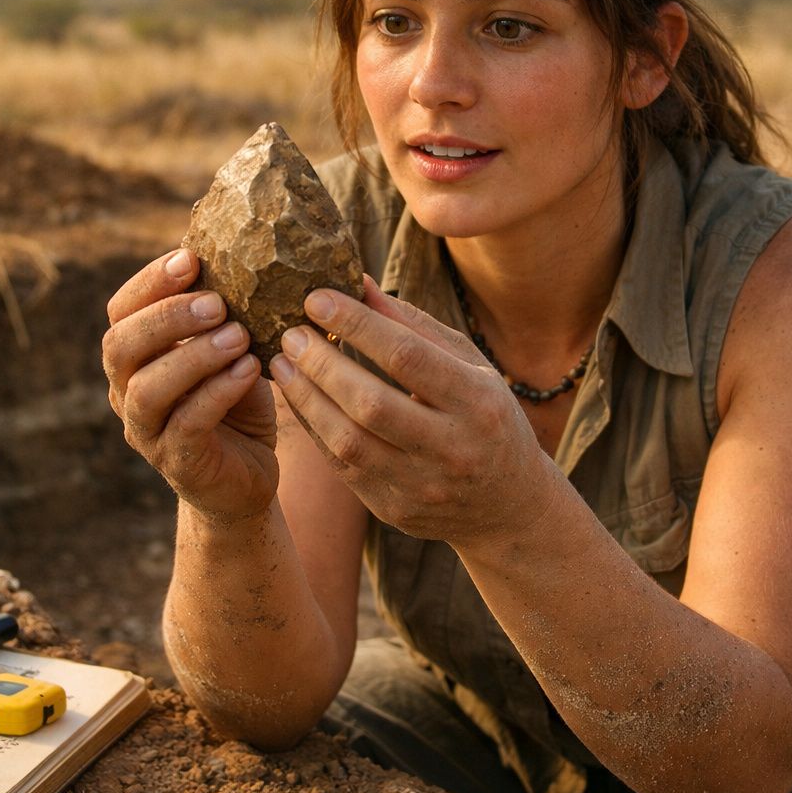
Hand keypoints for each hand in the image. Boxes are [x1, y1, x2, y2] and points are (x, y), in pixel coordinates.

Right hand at [102, 249, 277, 523]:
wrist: (247, 478)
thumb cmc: (236, 402)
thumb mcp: (230, 350)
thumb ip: (223, 314)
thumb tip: (245, 253)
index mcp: (134, 357)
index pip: (122, 310)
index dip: (150, 282)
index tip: (191, 258)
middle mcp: (127, 391)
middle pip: (120, 346)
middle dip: (166, 317)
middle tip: (216, 302)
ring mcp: (147, 431)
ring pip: (148, 388)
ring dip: (193, 356)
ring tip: (238, 336)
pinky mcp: (178, 462)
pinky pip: (188, 424)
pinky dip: (218, 392)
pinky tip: (250, 369)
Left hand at [269, 276, 553, 548]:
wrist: (509, 505)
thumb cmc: (486, 416)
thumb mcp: (469, 365)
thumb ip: (414, 326)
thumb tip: (358, 284)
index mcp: (479, 403)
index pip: (408, 357)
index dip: (357, 325)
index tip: (315, 299)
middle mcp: (453, 448)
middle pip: (371, 403)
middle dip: (322, 364)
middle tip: (290, 333)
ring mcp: (423, 486)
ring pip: (348, 441)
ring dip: (306, 398)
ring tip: (282, 364)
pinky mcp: (394, 509)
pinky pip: (342, 466)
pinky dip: (313, 428)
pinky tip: (298, 398)